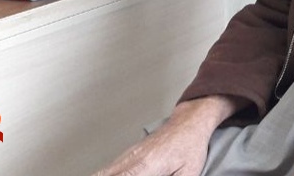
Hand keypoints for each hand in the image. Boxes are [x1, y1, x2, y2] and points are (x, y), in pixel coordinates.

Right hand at [92, 95, 246, 175]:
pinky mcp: (129, 153)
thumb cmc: (189, 146)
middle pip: (106, 174)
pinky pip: (108, 167)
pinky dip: (103, 173)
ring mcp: (129, 154)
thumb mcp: (189, 173)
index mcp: (147, 165)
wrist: (188, 123)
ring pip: (104, 171)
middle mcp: (133, 158)